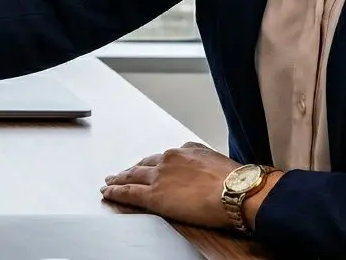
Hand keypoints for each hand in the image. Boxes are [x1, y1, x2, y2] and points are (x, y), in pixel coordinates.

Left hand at [101, 142, 276, 229]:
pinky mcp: (154, 195)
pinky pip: (129, 192)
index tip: (146, 167)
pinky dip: (115, 191)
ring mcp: (159, 176)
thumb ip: (204, 162)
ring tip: (109, 182)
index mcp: (186, 151)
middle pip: (144, 164)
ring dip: (119, 179)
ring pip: (132, 176)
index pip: (163, 158)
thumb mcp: (219, 161)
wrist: (238, 191)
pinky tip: (107, 192)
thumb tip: (203, 167)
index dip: (152, 164)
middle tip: (119, 173)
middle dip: (131, 169)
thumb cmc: (237, 181)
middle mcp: (168, 159)